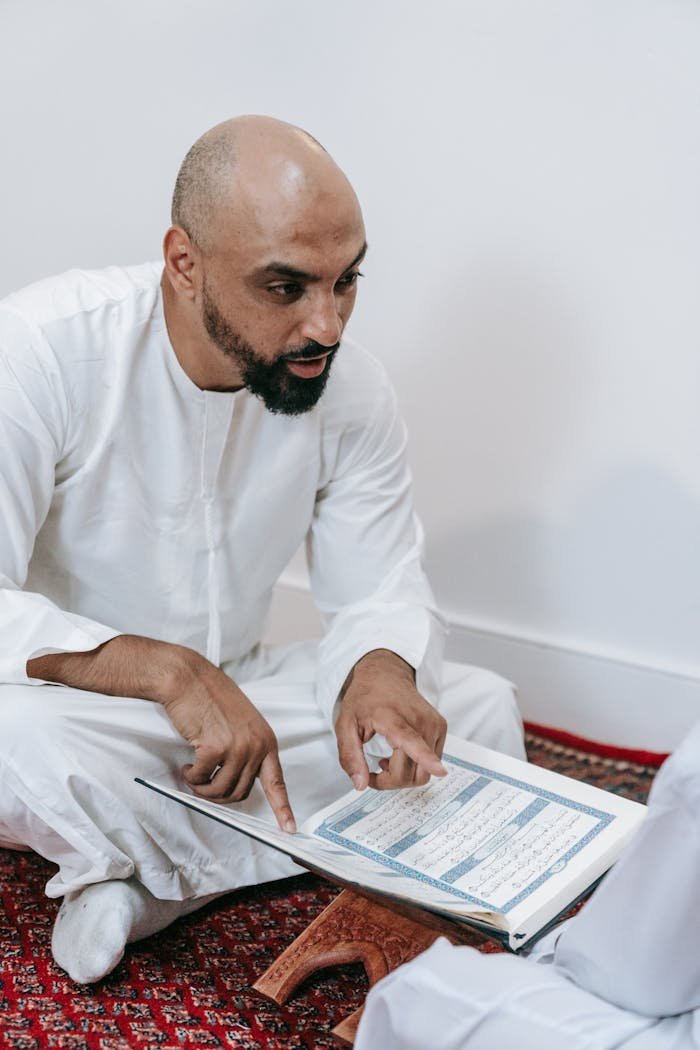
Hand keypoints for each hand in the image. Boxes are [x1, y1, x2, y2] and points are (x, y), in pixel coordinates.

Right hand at [161, 656, 295, 832]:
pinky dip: (191, 776)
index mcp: (266, 741)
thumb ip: (246, 749)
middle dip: (218, 795)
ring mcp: (238, 747)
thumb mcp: (240, 724)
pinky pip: (201, 779)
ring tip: (194, 772)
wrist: (189, 678)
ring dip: (202, 788)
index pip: (278, 782)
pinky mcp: (216, 748)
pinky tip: (188, 763)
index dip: (283, 809)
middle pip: (241, 792)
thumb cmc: (210, 698)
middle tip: (202, 784)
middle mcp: (257, 745)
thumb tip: (235, 782)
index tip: (290, 829)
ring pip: (220, 791)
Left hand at [334, 649, 446, 791]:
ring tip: (386, 759)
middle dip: (392, 781)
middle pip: (414, 771)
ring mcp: (433, 724)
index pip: (411, 741)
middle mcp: (419, 720)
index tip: (440, 771)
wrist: (385, 674)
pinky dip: (415, 766)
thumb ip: (350, 756)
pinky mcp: (441, 728)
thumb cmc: (365, 698)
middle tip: (373, 769)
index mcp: (392, 717)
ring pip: (425, 772)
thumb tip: (360, 785)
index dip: (426, 758)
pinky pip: (431, 762)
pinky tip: (399, 752)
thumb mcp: (345, 725)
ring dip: (404, 775)